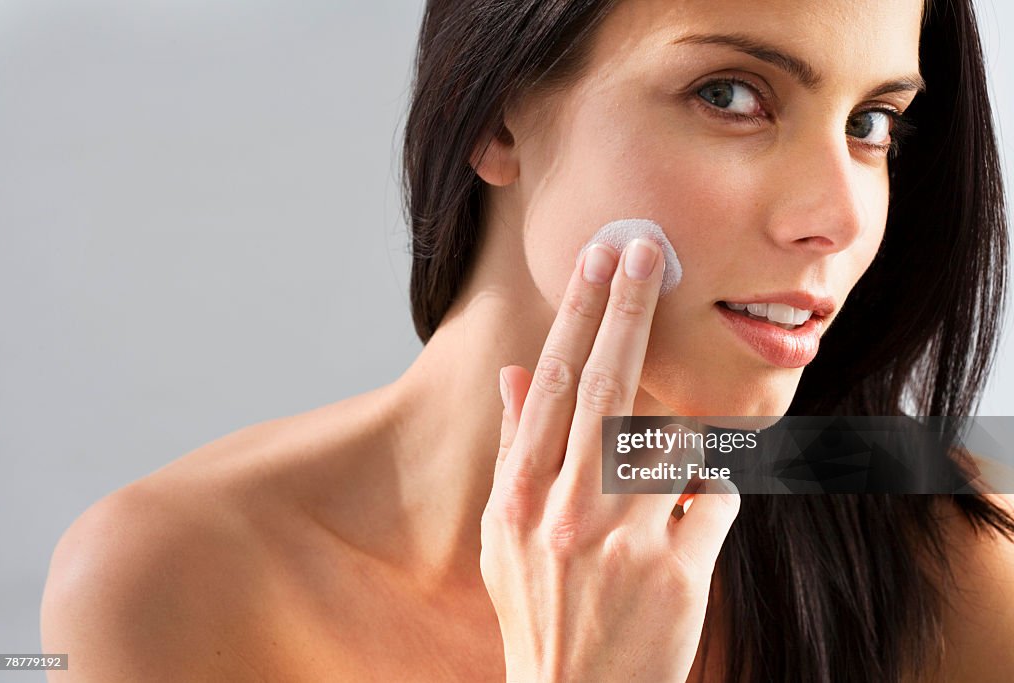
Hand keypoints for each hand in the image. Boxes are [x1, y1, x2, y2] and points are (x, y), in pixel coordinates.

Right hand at [480, 238, 740, 682]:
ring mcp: (625, 543)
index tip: (599, 259)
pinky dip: (709, 494)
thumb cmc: (539, 610)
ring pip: (674, 439)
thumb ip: (515, 450)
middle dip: (628, 310)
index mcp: (519, 497)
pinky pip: (715, 496)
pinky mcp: (680, 573)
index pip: (551, 385)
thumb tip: (515, 372)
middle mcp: (566, 512)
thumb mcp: (504, 536)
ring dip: (678, 443)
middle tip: (647, 250)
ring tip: (655, 484)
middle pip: (606, 388)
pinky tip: (686, 519)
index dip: (578, 314)